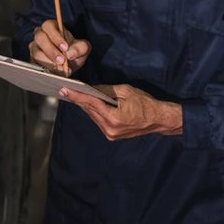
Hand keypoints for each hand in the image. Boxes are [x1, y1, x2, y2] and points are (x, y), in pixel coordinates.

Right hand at [28, 20, 90, 75]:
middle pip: (40, 38)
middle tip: (62, 60)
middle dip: (51, 50)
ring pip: (36, 53)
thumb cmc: (73, 52)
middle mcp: (40, 35)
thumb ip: (80, 48)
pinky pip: (35, 64)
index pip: (48, 26)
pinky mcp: (32, 60)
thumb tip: (70, 53)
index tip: (65, 48)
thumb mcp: (83, 48)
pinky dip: (46, 70)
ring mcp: (35, 48)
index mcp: (52, 27)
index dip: (56, 37)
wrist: (69, 65)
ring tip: (61, 69)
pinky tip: (56, 73)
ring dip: (49, 62)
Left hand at [59, 84, 182, 140]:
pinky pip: (98, 121)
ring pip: (92, 116)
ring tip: (72, 94)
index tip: (64, 90)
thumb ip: (106, 91)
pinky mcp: (112, 135)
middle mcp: (109, 129)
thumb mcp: (126, 91)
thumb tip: (91, 88)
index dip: (76, 96)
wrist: (159, 120)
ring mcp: (110, 134)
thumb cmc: (145, 103)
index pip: (91, 104)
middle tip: (64, 90)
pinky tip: (87, 103)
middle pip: (89, 111)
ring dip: (84, 106)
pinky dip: (93, 111)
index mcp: (113, 118)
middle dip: (77, 99)